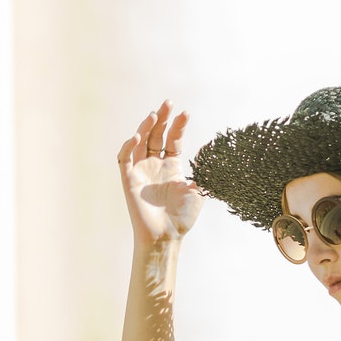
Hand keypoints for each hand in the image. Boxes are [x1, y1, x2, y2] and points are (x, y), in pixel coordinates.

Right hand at [117, 99, 203, 244]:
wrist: (167, 236)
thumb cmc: (183, 217)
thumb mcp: (200, 189)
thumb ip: (206, 170)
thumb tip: (215, 150)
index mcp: (171, 166)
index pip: (172, 139)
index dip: (178, 126)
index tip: (185, 113)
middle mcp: (154, 166)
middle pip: (155, 135)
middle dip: (161, 119)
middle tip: (168, 103)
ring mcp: (141, 172)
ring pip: (139, 143)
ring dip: (145, 127)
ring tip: (155, 115)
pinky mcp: (129, 180)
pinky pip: (124, 159)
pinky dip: (128, 146)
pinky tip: (138, 136)